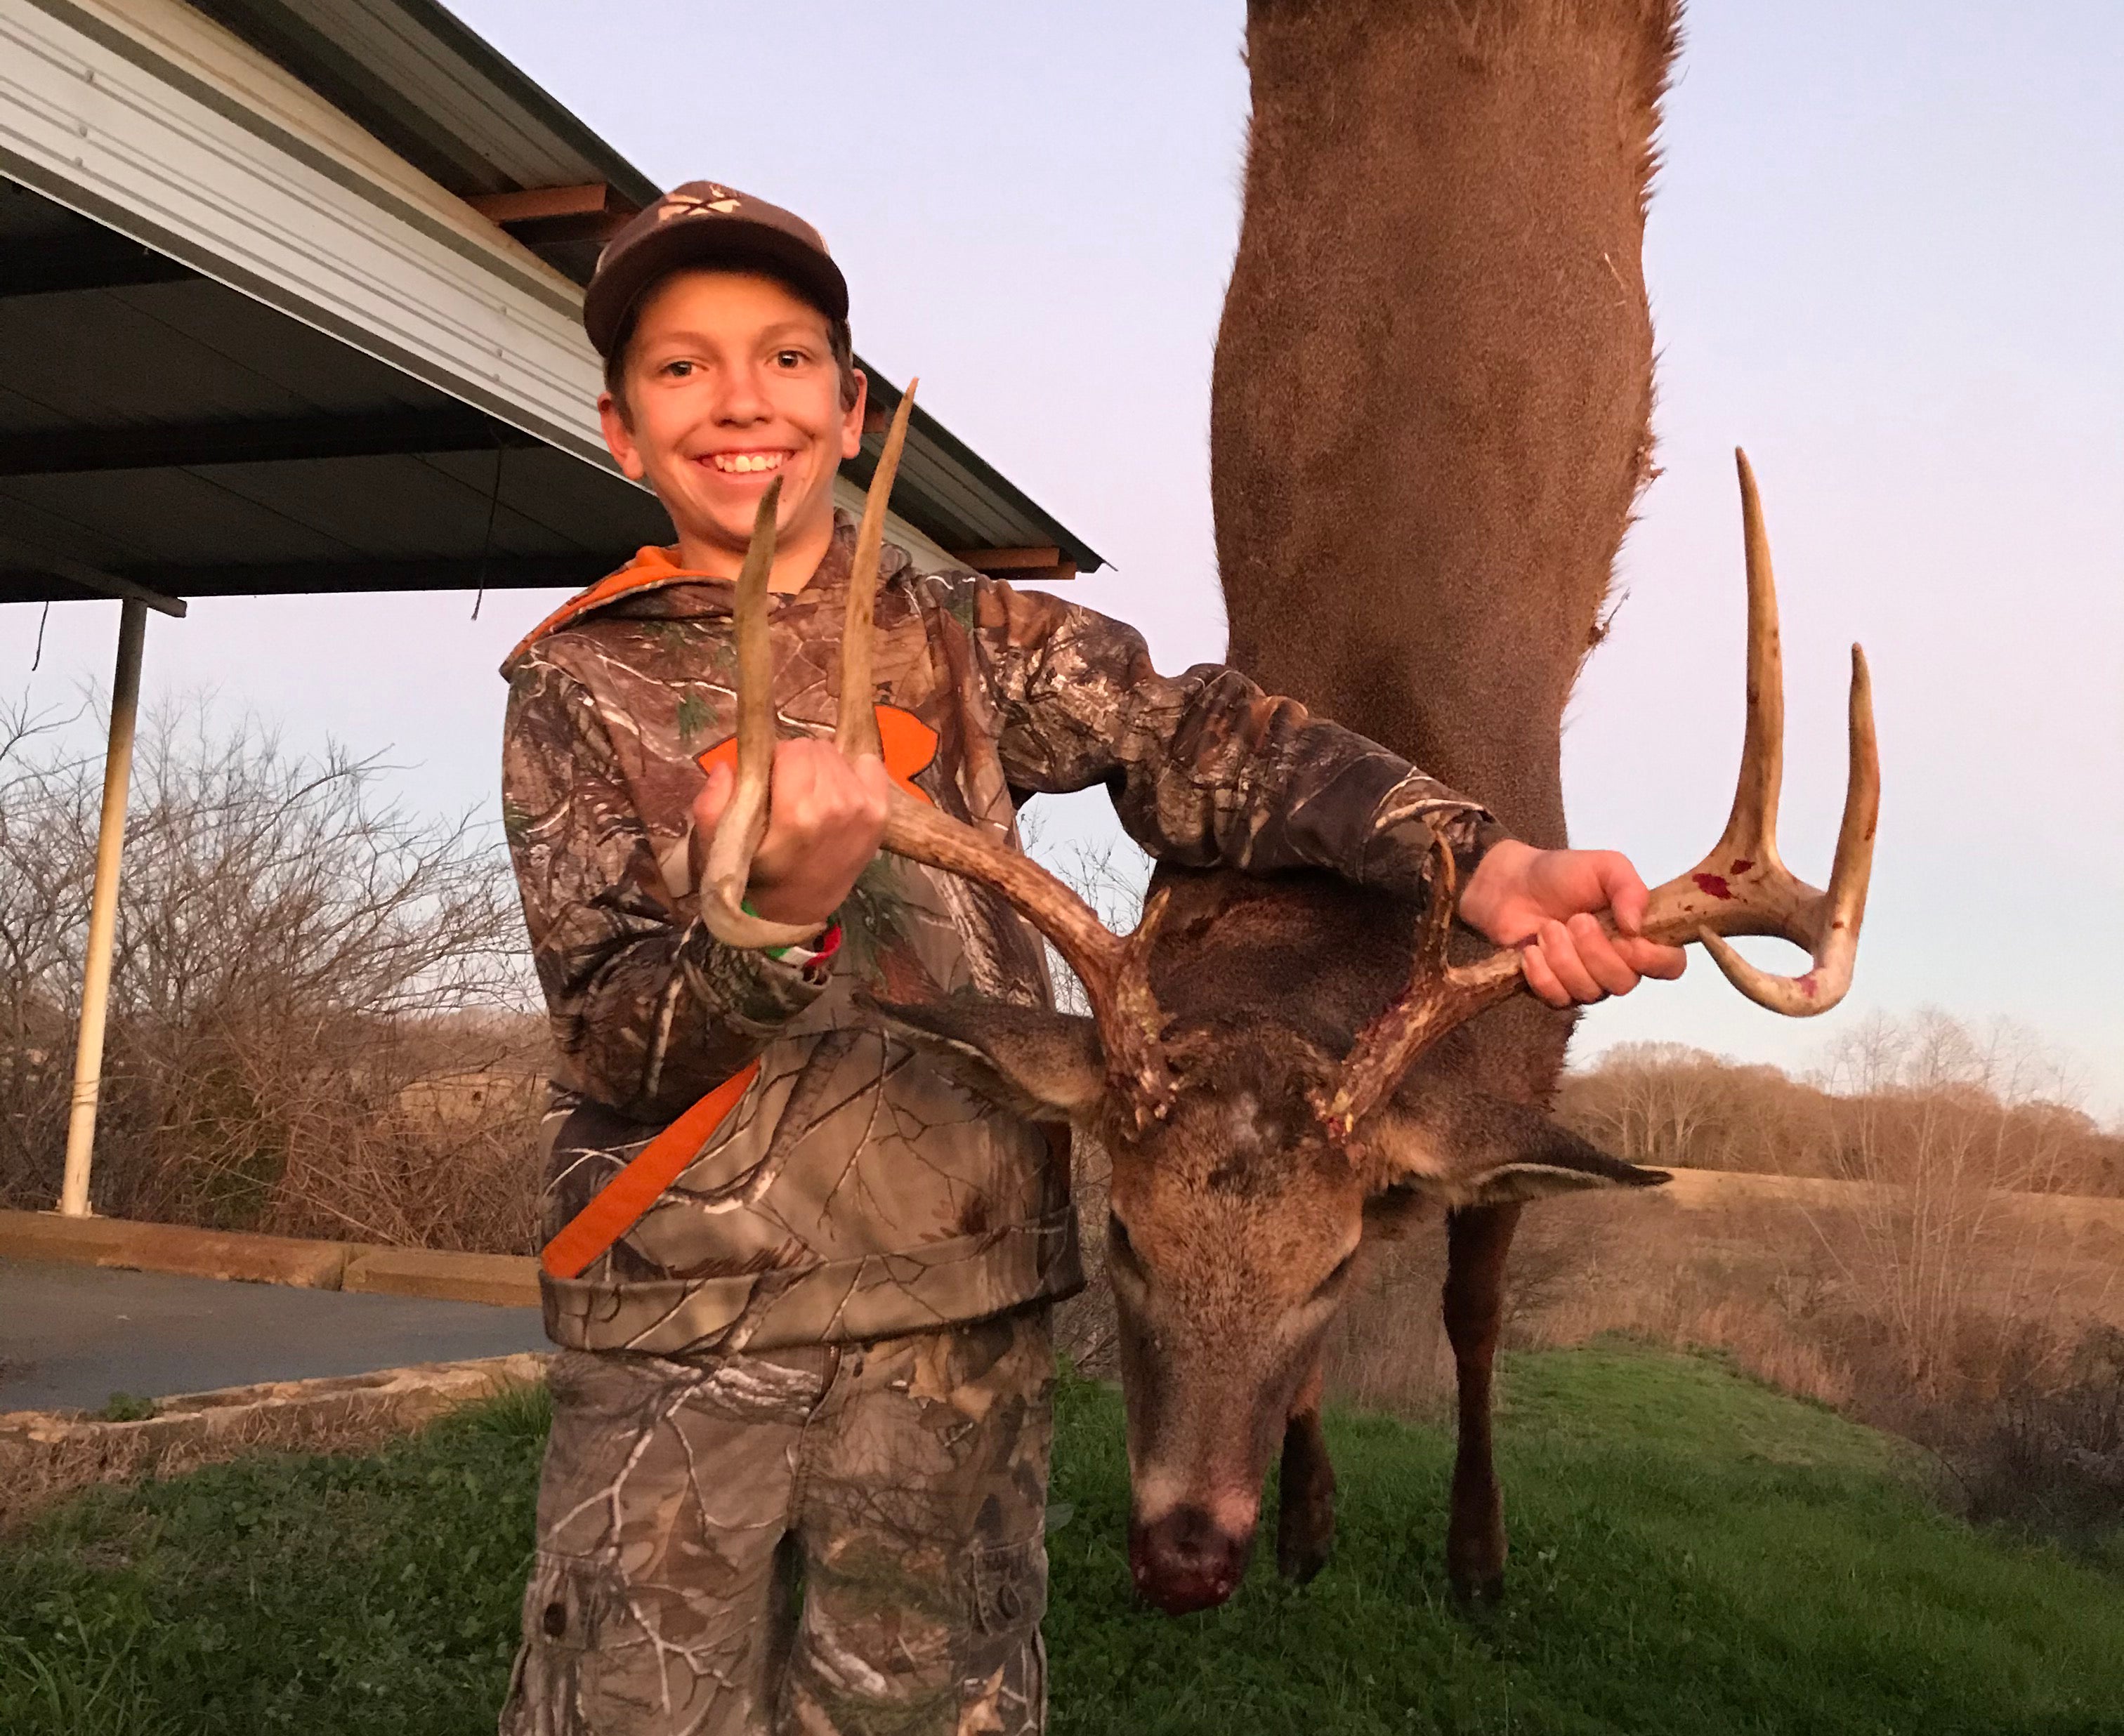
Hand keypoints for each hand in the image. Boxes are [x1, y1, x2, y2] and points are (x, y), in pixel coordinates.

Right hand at [690, 738, 890, 931]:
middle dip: (798, 765)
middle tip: (788, 794)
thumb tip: (729, 765)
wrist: (796, 910)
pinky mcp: (881, 813)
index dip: (775, 762)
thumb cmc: (755, 875)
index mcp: (798, 812)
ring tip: (811, 800)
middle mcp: (837, 805)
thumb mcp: (718, 845)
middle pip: (817, 749)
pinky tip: (837, 797)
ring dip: (822, 770)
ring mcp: (864, 809)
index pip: (792, 750)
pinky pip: (869, 765)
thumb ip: (712, 802)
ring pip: (838, 757)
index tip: (769, 785)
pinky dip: (851, 774)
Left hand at [1458, 840, 1687, 1008]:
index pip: (1670, 965)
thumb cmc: (1562, 875)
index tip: (1627, 938)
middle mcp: (1618, 965)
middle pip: (1624, 983)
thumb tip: (1636, 926)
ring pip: (1589, 991)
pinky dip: (1541, 971)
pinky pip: (1557, 998)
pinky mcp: (1553, 992)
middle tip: (1575, 920)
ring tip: (1548, 928)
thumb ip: (1629, 888)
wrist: (1511, 885)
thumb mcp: (1604, 867)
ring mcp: (1586, 982)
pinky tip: (1531, 949)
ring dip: (1563, 956)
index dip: (1653, 959)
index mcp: (1639, 935)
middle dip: (1595, 951)